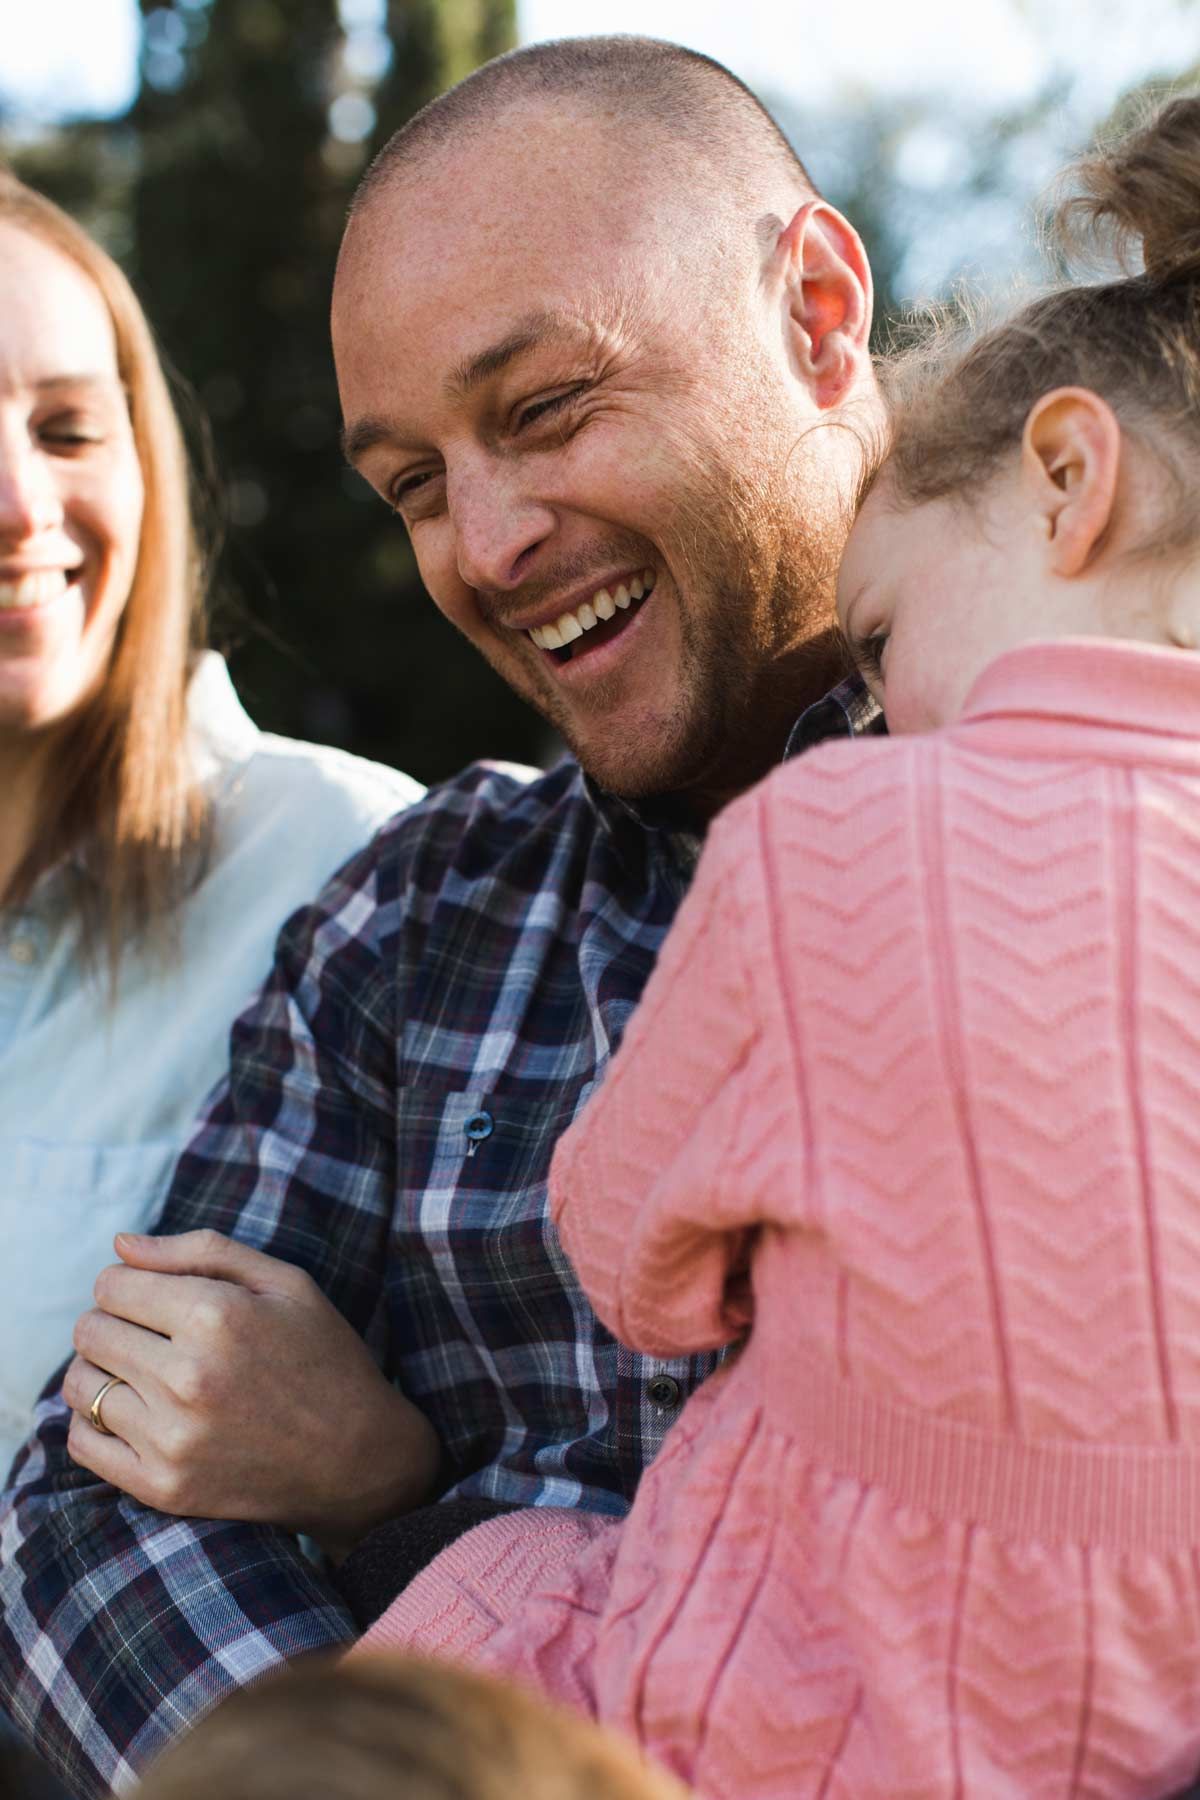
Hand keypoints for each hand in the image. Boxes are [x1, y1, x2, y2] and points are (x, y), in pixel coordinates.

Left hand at [64, 1230, 441, 1555]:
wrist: (358, 1458)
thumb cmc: (323, 1357)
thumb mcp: (285, 1283)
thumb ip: (201, 1251)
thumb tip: (120, 1246)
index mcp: (217, 1316)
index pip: (113, 1285)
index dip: (126, 1282)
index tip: (152, 1295)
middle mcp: (187, 1377)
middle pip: (90, 1331)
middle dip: (111, 1321)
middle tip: (149, 1333)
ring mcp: (172, 1438)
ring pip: (81, 1385)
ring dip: (100, 1370)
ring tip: (141, 1371)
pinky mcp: (164, 1487)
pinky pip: (84, 1446)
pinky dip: (95, 1423)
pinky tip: (132, 1412)